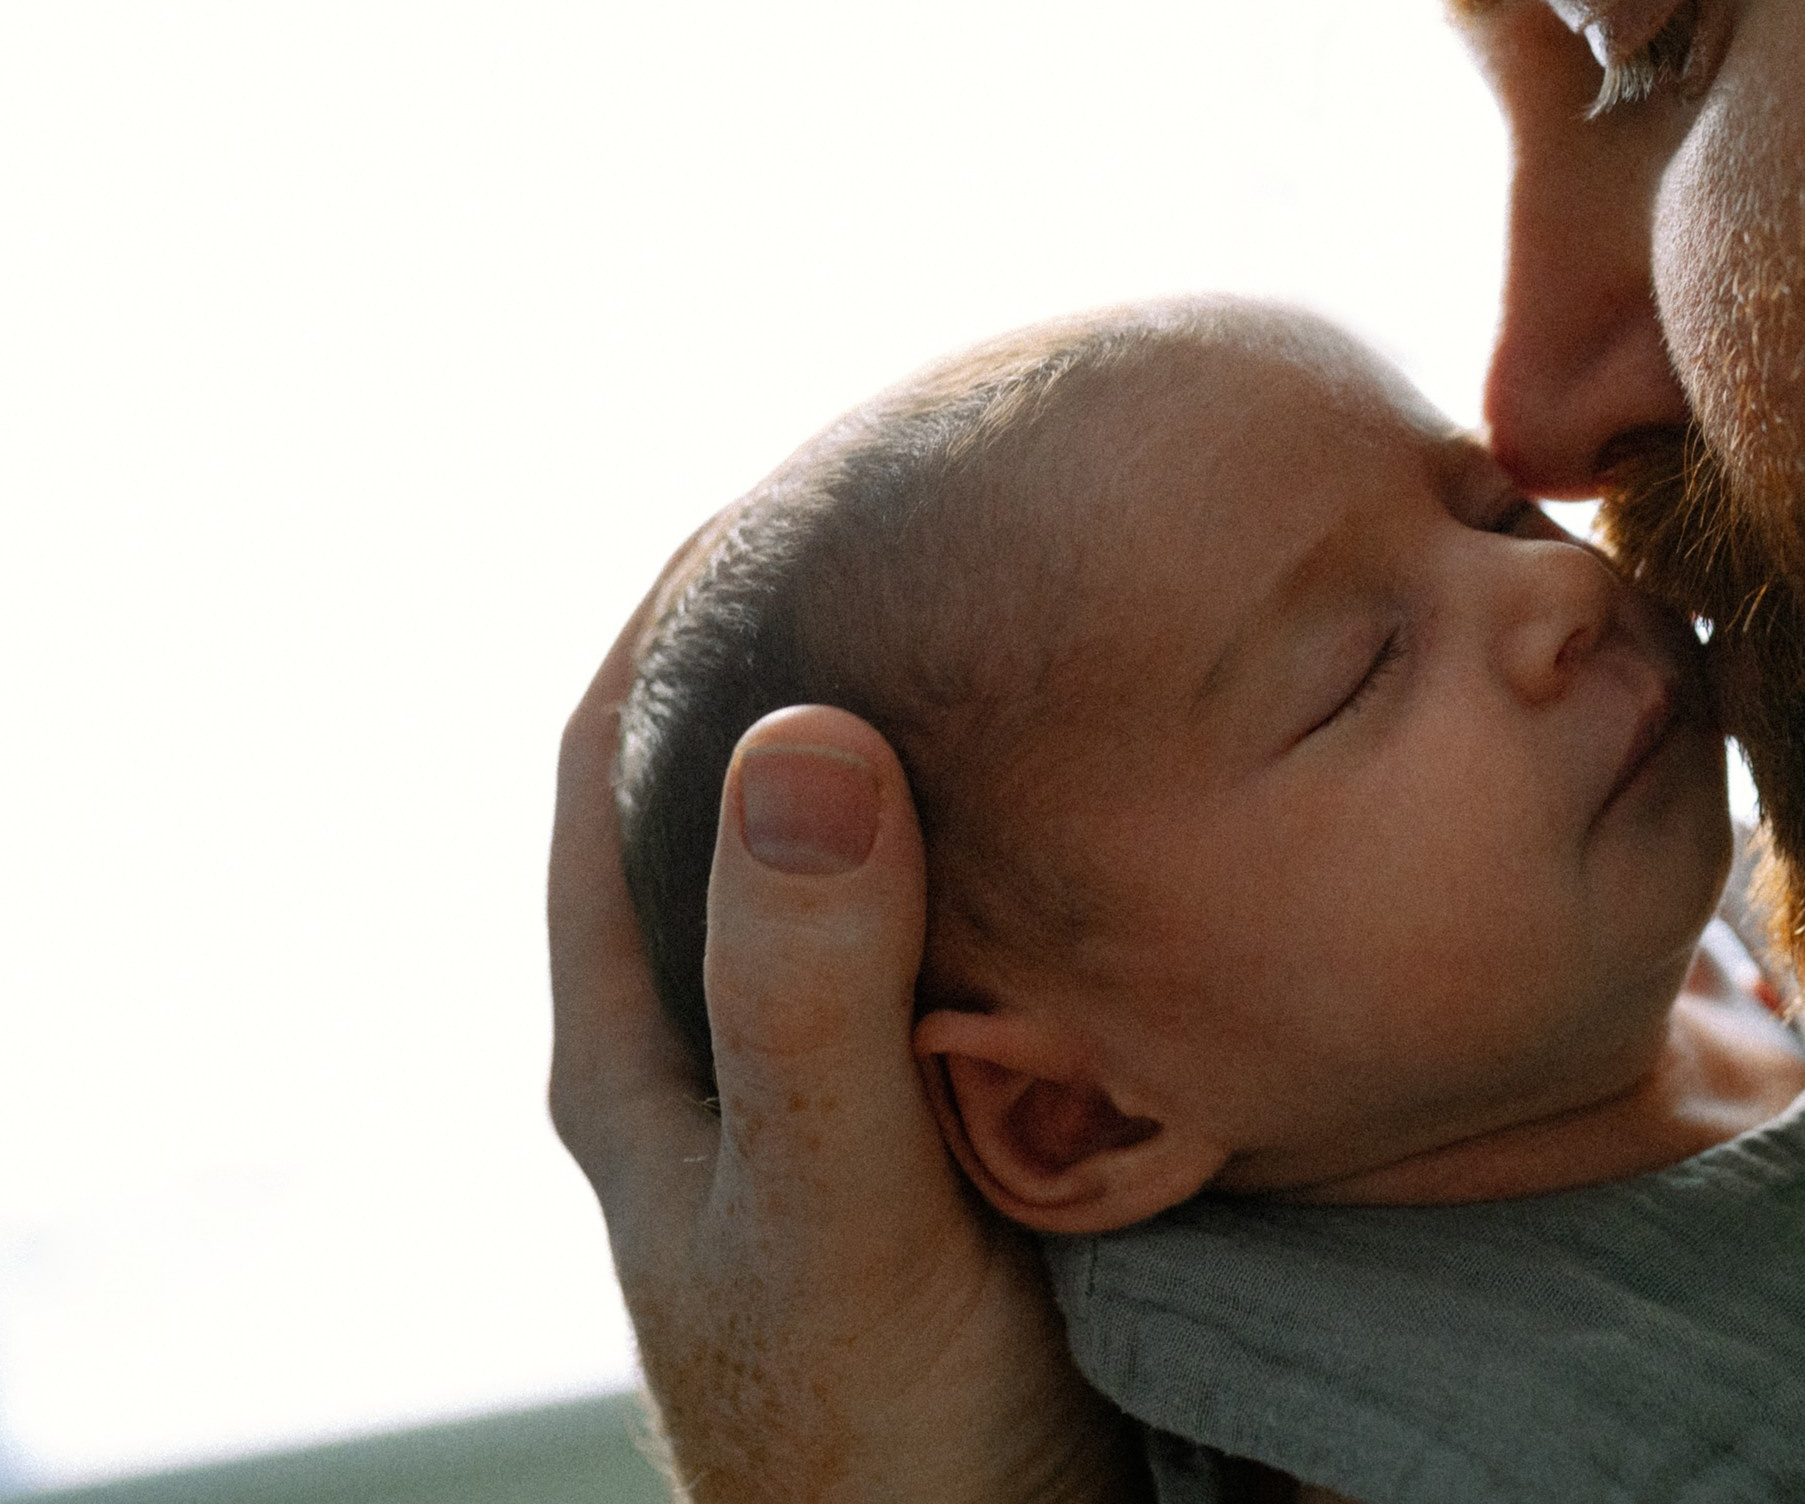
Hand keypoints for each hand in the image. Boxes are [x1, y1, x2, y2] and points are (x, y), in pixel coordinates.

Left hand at [548, 564, 1137, 1502]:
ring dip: (925, 759)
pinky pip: (963, 953)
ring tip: (1036, 642)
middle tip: (938, 531)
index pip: (608, 761)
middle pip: (737, 797)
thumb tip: (803, 725)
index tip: (787, 482)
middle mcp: (725, 1050)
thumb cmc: (873, 1436)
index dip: (678, 607)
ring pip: (861, 876)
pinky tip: (1109, 827)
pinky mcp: (941, 1135)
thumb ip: (810, 989)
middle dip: (812, 655)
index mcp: (641, 1044)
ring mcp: (833, 1091)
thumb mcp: (832, 1198)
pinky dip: (1014, 866)